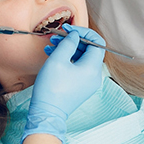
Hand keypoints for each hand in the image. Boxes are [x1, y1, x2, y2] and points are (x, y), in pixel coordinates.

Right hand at [23, 24, 104, 143]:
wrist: (47, 113)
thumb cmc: (51, 88)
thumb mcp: (58, 59)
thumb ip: (68, 42)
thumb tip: (75, 34)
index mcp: (92, 68)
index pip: (96, 42)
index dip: (83, 32)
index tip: (69, 29)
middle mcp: (94, 76)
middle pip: (89, 50)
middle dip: (73, 40)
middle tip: (58, 36)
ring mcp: (88, 82)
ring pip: (81, 58)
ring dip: (68, 49)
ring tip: (52, 44)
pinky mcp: (81, 87)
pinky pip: (78, 68)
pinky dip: (68, 59)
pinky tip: (53, 54)